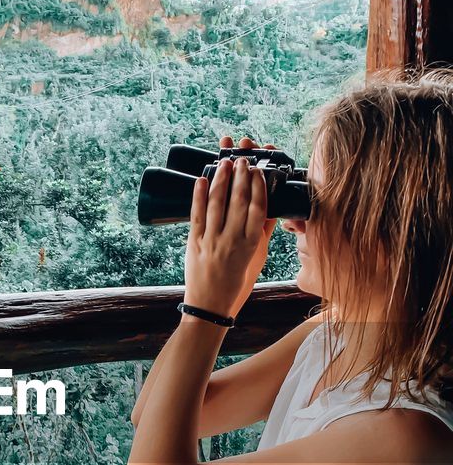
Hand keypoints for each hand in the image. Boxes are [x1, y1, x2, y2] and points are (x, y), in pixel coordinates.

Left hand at [183, 140, 268, 317]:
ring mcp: (212, 241)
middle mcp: (232, 240)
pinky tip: (200, 179)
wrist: (210, 306)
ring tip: (224, 161)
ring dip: (220, 179)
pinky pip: (196, 214)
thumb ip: (263, 233)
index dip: (259, 186)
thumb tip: (271, 208)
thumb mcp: (256, 258)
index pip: (259, 209)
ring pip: (217, 203)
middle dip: (240, 176)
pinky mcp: (194, 243)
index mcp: (252, 244)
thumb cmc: (236, 283)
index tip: (258, 169)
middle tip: (242, 157)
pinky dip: (198, 195)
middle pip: (239, 201)